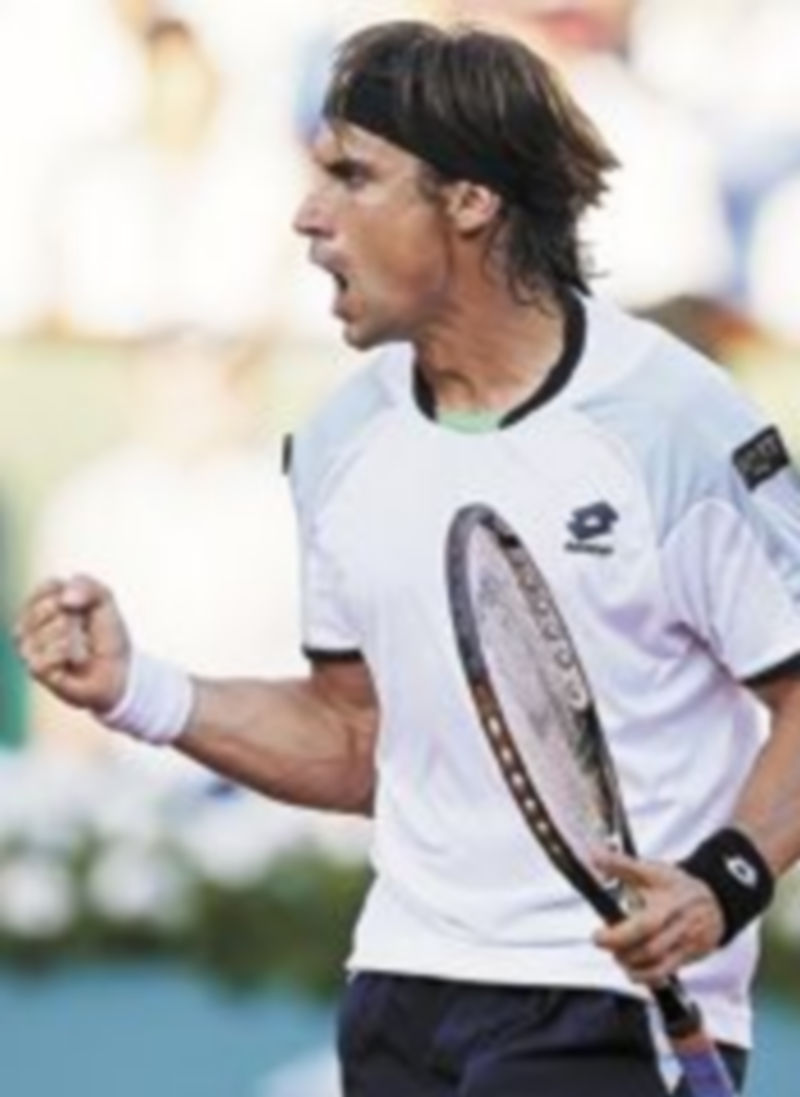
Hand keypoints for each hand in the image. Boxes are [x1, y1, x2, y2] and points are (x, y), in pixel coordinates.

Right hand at [14, 574, 130, 712]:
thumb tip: (64, 599)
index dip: (74, 594)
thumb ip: (88, 587)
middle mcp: (30, 624)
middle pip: (42, 607)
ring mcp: (30, 648)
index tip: (87, 607)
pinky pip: (38, 659)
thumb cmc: (107, 636)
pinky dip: (59, 655)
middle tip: (83, 627)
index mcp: (44, 603)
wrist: (118, 672)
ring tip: (79, 643)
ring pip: (37, 634)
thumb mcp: (104, 602)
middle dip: (71, 615)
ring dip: (66, 635)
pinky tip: (71, 658)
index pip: (49, 587)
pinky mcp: (35, 670)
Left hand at [592, 849, 724, 986]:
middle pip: (650, 950)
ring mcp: (686, 946)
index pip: (644, 925)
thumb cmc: (678, 886)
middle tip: (605, 944)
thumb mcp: (651, 870)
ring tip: (619, 956)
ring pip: (658, 968)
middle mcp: (679, 928)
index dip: (618, 935)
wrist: (714, 900)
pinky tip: (635, 971)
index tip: (598, 936)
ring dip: (632, 968)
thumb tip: (595, 855)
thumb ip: (620, 864)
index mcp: (668, 904)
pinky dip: (647, 978)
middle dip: (622, 952)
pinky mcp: (687, 959)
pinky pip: (666, 975)